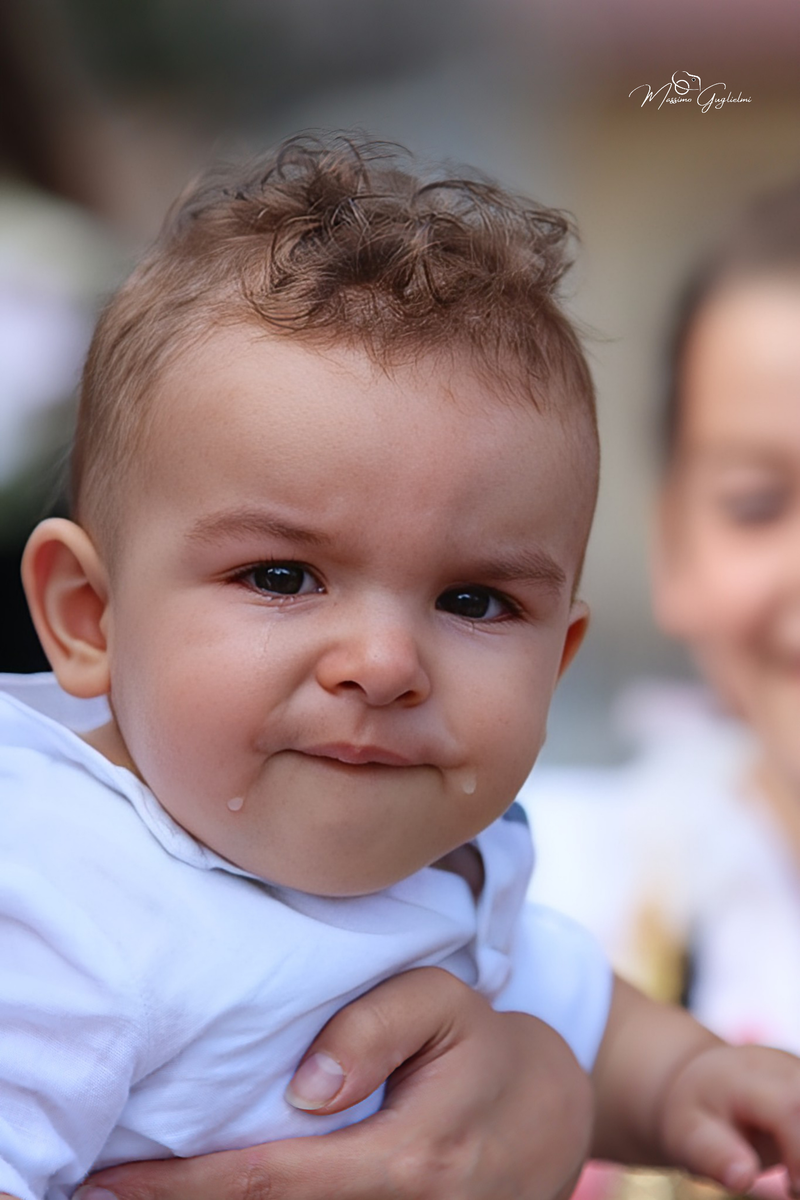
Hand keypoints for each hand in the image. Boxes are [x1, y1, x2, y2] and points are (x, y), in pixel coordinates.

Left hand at [76, 968, 592, 1199]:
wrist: (552, 1119)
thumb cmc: (485, 1050)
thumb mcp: (445, 1006)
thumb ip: (375, 1027)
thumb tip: (304, 1088)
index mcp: (409, 1160)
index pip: (272, 1182)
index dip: (184, 1187)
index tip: (110, 1181)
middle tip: (102, 1190)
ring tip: (146, 1189)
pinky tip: (220, 1191)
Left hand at [659, 1043, 799, 1193]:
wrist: (705, 1082)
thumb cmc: (697, 1115)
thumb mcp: (686, 1135)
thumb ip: (712, 1155)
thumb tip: (742, 1177)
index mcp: (745, 1075)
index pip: (789, 1107)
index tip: (792, 1188)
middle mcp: (781, 1065)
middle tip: (793, 1187)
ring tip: (795, 1176)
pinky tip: (796, 1165)